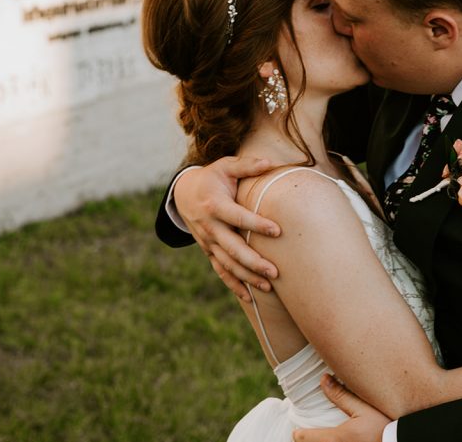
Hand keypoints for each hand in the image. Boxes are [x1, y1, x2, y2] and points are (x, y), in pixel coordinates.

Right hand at [175, 156, 282, 300]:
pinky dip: (233, 284)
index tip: (277, 231)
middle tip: (275, 271)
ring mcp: (208, 241)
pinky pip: (220, 271)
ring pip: (227, 264)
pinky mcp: (208, 250)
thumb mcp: (226, 166)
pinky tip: (248, 297)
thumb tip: (270, 163)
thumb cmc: (212, 177)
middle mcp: (210, 227)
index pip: (238, 217)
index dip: (257, 224)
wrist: (184, 193)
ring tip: (268, 286)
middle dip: (253, 262)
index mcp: (215, 205)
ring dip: (247, 276)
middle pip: (232, 248)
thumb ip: (247, 166)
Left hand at [293, 375, 391, 441]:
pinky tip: (337, 441)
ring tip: (319, 440)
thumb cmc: (386, 426)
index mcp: (336, 438)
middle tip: (307, 437)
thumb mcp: (365, 409)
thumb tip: (323, 379)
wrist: (402, 441)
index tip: (298, 431)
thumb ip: (342, 396)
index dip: (299, 434)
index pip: (303, 438)